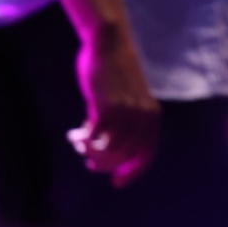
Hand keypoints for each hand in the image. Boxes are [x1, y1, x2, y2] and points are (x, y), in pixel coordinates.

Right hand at [69, 23, 159, 187]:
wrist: (109, 43)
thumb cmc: (117, 72)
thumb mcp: (130, 98)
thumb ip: (126, 121)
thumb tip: (108, 149)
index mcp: (152, 114)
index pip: (147, 154)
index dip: (132, 172)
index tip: (116, 183)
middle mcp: (143, 116)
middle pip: (122, 157)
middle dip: (103, 164)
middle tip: (88, 159)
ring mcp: (125, 112)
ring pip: (107, 151)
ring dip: (90, 152)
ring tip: (79, 142)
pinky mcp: (105, 107)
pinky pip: (93, 138)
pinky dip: (82, 141)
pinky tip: (75, 133)